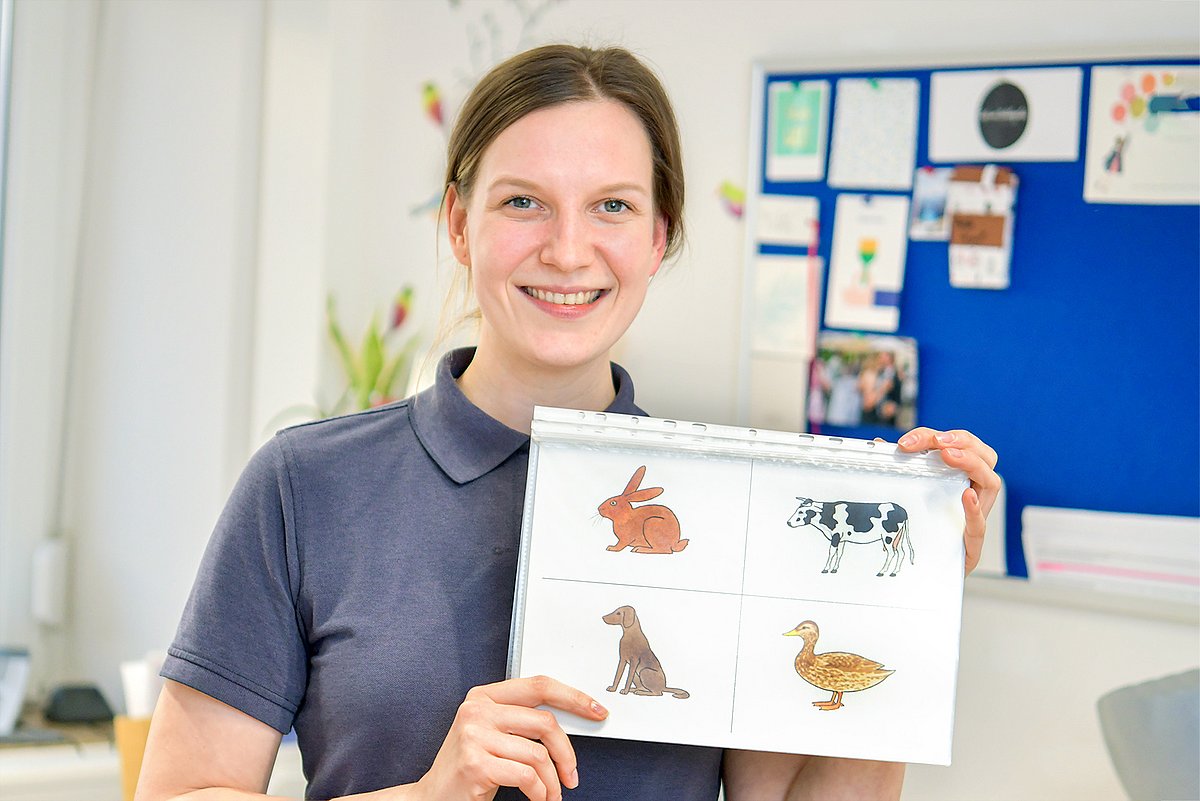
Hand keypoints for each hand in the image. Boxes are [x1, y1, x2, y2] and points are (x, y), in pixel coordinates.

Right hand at [414, 675, 607, 800]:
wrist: (432, 798)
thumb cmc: (469, 768)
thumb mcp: (492, 734)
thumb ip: (521, 721)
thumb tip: (573, 720)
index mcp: (483, 697)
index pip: (538, 686)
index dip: (573, 697)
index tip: (597, 711)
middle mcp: (476, 710)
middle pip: (545, 722)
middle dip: (566, 753)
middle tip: (572, 775)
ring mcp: (473, 736)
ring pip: (538, 755)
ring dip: (552, 782)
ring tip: (551, 794)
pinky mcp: (476, 763)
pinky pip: (527, 776)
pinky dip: (540, 792)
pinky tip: (538, 798)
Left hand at [896, 427, 999, 574]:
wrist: (924, 573)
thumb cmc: (921, 528)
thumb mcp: (910, 495)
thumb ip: (900, 470)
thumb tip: (878, 444)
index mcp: (959, 479)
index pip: (959, 446)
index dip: (936, 437)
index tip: (908, 441)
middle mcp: (974, 493)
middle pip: (984, 456)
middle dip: (962, 441)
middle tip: (938, 441)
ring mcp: (976, 517)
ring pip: (991, 482)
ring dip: (971, 463)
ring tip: (950, 455)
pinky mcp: (971, 545)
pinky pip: (980, 525)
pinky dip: (975, 509)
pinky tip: (967, 496)